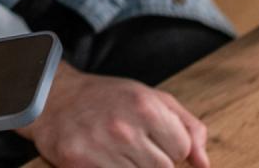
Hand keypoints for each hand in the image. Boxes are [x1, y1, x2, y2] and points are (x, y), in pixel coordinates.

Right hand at [20, 63, 209, 167]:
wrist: (55, 99)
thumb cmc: (107, 98)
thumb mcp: (152, 98)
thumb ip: (188, 126)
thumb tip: (203, 164)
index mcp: (146, 106)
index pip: (181, 149)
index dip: (170, 146)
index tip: (153, 137)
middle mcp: (125, 128)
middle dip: (152, 159)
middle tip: (133, 144)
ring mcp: (101, 148)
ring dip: (132, 167)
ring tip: (117, 150)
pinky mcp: (81, 165)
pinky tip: (104, 158)